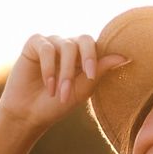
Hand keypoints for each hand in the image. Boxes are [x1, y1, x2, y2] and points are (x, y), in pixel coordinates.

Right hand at [0, 32, 129, 131]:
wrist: (29, 114)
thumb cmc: (56, 105)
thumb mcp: (82, 90)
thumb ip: (100, 72)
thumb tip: (124, 57)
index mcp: (82, 57)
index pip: (96, 46)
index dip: (99, 56)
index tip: (96, 73)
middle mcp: (68, 46)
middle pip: (84, 39)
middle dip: (87, 59)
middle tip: (88, 77)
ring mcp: (52, 43)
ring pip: (67, 47)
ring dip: (66, 73)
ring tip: (61, 94)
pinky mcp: (34, 43)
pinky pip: (47, 48)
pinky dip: (49, 69)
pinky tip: (48, 86)